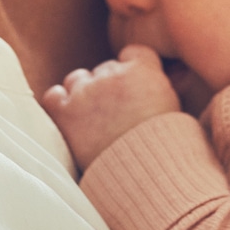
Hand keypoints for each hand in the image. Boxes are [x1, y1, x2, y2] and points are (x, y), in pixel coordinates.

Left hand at [43, 45, 179, 169]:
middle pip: (105, 69)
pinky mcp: (66, 113)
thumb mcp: (175, 109)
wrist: (145, 176)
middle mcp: (113, 75)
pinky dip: (58, 104)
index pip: (133, 53)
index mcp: (144, 70)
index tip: (133, 87)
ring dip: (83, 95)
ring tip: (94, 122)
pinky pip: (53, 96)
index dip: (132, 69)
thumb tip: (176, 76)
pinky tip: (70, 119)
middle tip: (115, 114)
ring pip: (77, 80)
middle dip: (108, 87)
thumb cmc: (165, 149)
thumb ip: (166, 86)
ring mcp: (87, 92)